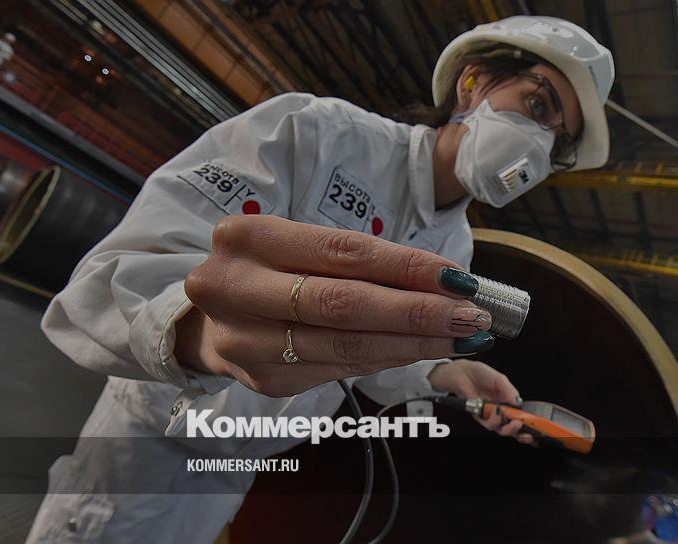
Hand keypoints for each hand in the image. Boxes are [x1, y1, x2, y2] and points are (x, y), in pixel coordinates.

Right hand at [176, 215, 493, 396]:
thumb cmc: (269, 271)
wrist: (207, 319)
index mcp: (249, 238)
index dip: (405, 267)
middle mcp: (236, 287)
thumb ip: (357, 262)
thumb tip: (441, 282)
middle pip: (344, 304)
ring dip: (412, 344)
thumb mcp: (299, 247)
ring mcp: (246, 340)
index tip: (457, 278)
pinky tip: (420, 351)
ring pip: (346, 345)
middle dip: (417, 312)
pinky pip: (341, 368)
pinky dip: (387, 359)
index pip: (343, 253)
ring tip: (459, 337)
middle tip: (470, 316)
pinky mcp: (262, 379)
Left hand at [428, 359, 534, 444]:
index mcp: (509, 401)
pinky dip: (495, 420)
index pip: (523, 415)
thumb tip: (519, 402)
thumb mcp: (499, 378)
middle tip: (526, 428)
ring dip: (509, 428)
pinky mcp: (480, 416)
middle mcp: (501, 410)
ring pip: (502, 429)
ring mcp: (491, 414)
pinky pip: (489, 425)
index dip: (531, 423)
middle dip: (522, 433)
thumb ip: (509, 390)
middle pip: (514, 427)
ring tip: (513, 421)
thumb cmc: (481, 374)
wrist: (463, 373)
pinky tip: (497, 412)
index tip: (539, 426)